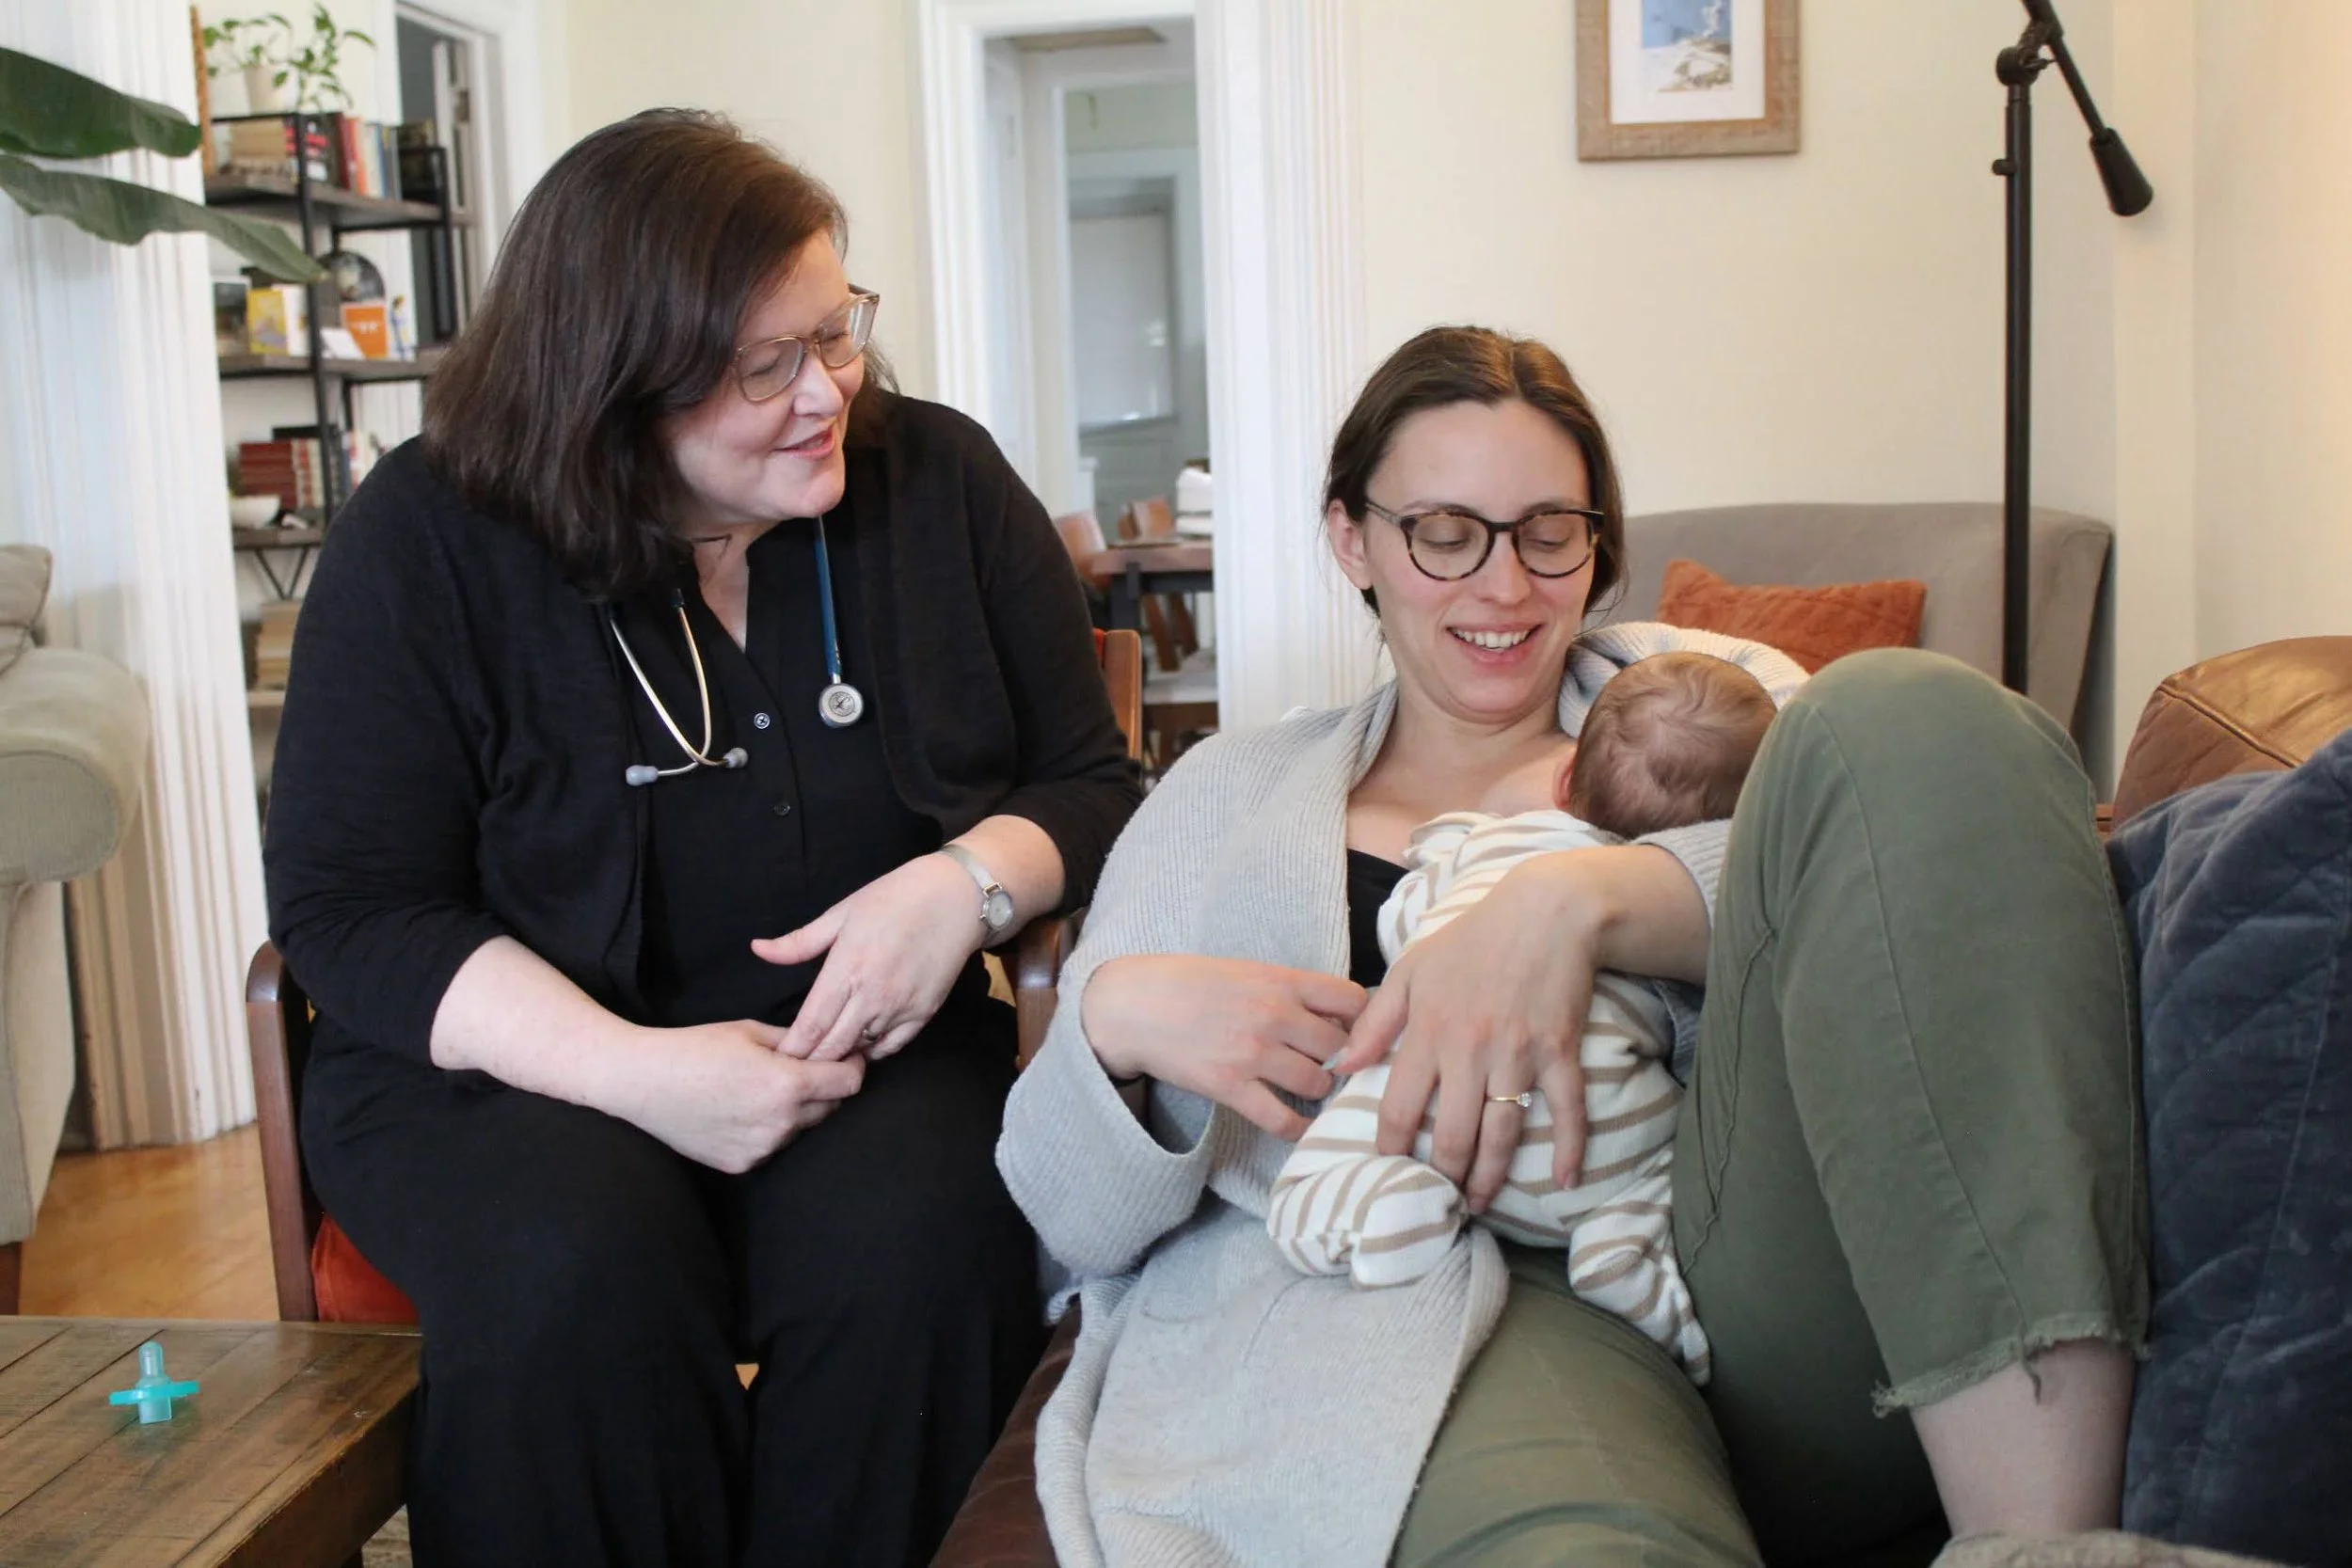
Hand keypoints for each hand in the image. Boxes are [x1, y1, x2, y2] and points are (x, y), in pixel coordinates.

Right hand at [614, 1018, 865, 1173]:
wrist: (641, 1082)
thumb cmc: (695, 1048)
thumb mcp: (750, 1032)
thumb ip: (795, 1041)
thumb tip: (826, 1044)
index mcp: (787, 1085)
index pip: (850, 1082)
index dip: (852, 1066)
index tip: (846, 1057)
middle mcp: (781, 1123)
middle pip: (831, 1107)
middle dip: (825, 1087)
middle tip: (804, 1069)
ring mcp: (762, 1149)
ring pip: (802, 1128)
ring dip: (796, 1111)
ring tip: (762, 1089)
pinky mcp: (743, 1164)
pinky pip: (773, 1145)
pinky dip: (769, 1129)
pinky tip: (742, 1110)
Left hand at [755, 853, 981, 1060]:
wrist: (956, 898)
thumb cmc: (894, 898)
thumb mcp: (840, 914)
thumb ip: (798, 942)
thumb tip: (757, 948)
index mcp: (846, 969)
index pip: (811, 1026)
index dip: (792, 1049)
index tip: (778, 1059)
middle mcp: (872, 995)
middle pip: (833, 1048)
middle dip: (811, 1062)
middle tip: (794, 1067)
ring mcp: (900, 1008)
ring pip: (861, 1051)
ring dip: (841, 1056)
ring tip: (824, 1058)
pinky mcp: (923, 1014)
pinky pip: (891, 1047)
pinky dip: (872, 1051)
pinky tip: (860, 1044)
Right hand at [1080, 955, 1364, 1139]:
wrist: (1133, 1005)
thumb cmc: (1188, 983)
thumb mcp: (1246, 971)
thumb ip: (1289, 991)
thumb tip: (1333, 1019)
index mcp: (1281, 981)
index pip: (1353, 999)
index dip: (1362, 1019)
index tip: (1355, 1031)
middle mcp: (1274, 1015)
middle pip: (1342, 1048)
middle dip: (1343, 1061)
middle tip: (1336, 1068)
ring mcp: (1253, 1053)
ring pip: (1318, 1083)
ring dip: (1319, 1091)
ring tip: (1310, 1089)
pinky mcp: (1230, 1087)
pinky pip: (1282, 1119)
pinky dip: (1297, 1127)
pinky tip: (1299, 1125)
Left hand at [1330, 853, 1604, 1209]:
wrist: (1545, 912)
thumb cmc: (1471, 940)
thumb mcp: (1410, 970)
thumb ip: (1375, 1020)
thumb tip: (1344, 1067)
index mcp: (1429, 1032)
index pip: (1399, 1107)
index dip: (1389, 1148)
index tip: (1385, 1171)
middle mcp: (1470, 1051)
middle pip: (1451, 1133)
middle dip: (1442, 1176)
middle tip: (1435, 1202)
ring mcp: (1518, 1055)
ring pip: (1501, 1132)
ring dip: (1490, 1176)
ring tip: (1479, 1204)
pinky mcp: (1559, 1053)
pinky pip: (1566, 1110)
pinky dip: (1569, 1149)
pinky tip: (1565, 1183)